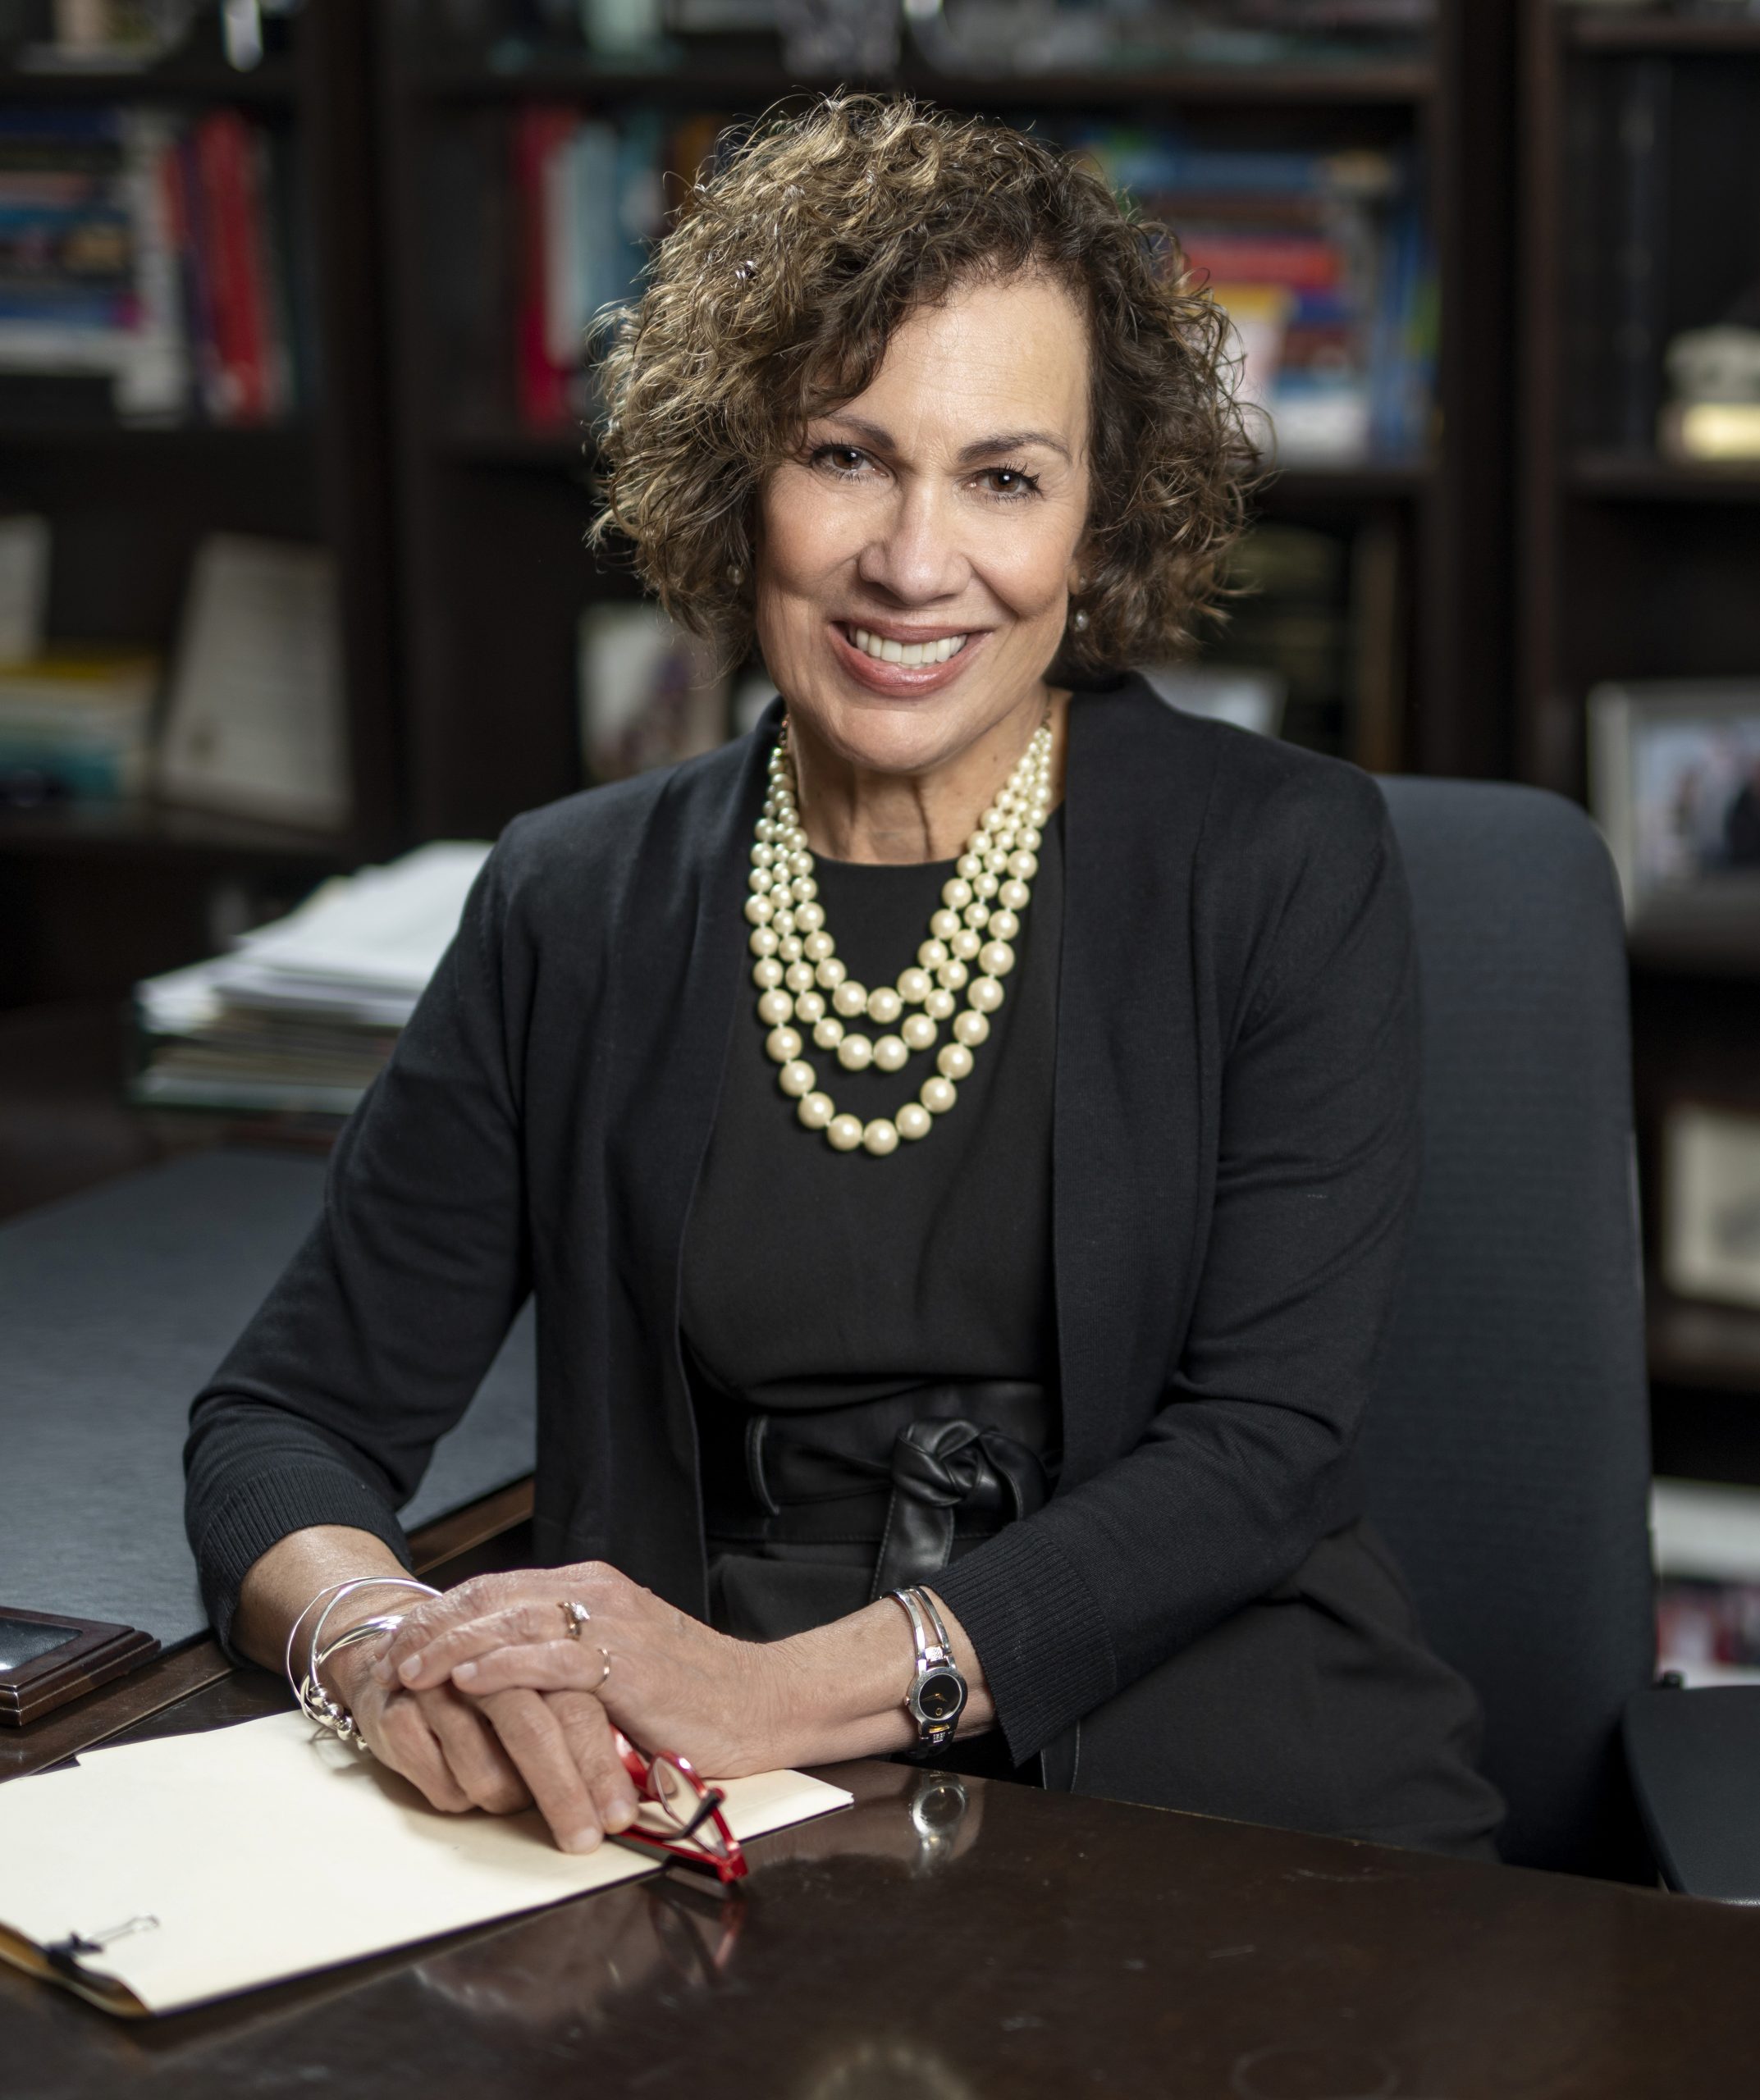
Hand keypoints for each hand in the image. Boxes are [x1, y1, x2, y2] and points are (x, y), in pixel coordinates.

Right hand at [322, 1629, 639, 1853]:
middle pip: (530, 1729)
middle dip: (562, 1793)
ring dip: (506, 1799)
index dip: (599, 1764)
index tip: (620, 1816)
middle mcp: (489, 1663)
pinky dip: (459, 1798)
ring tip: (514, 1798)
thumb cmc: (488, 1681)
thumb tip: (646, 1775)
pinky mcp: (395, 1713)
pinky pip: (438, 1783)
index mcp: (538, 1649)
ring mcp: (439, 1687)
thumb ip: (589, 1716)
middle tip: (585, 1840)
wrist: (398, 1651)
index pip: (576, 1706)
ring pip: (483, 1769)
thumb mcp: (546, 1686)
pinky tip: (465, 1785)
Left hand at [373, 1565, 789, 1777]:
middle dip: (432, 1626)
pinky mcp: (626, 1664)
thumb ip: (566, 1658)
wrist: (763, 1703)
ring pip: (512, 1623)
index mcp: (592, 1587)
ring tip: (408, 1671)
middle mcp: (597, 1593)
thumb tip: (495, 1678)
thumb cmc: (690, 1694)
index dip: (443, 1612)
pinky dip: (501, 1668)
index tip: (399, 1640)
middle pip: (493, 1598)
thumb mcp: (617, 1663)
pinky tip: (466, 1681)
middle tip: (387, 1656)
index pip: (498, 1588)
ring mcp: (612, 1624)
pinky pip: (550, 1660)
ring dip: (451, 1647)